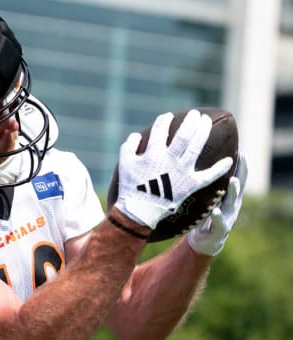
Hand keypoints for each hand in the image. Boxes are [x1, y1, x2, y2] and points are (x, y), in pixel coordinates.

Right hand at [114, 109, 233, 228]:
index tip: (168, 116)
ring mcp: (182, 171)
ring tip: (207, 122)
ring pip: (196, 147)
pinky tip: (229, 160)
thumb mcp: (124, 163)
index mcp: (153, 153)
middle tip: (195, 114)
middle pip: (184, 135)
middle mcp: (169, 159)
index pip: (160, 131)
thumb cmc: (130, 186)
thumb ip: (129, 146)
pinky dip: (219, 168)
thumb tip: (136, 135)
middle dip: (190, 121)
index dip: (164, 121)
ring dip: (203, 132)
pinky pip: (208, 176)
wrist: (139, 210)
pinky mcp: (190, 185)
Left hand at [188, 153, 247, 255]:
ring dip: (232, 191)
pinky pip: (220, 223)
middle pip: (238, 187)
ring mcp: (228, 218)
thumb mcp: (206, 199)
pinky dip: (218, 217)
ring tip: (232, 181)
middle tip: (241, 159)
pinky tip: (215, 211)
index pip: (237, 178)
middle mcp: (231, 206)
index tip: (242, 152)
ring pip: (232, 203)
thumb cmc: (204, 215)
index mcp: (228, 197)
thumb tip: (194, 163)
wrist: (204, 242)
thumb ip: (205, 185)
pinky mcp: (220, 230)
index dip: (241, 166)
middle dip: (241, 172)